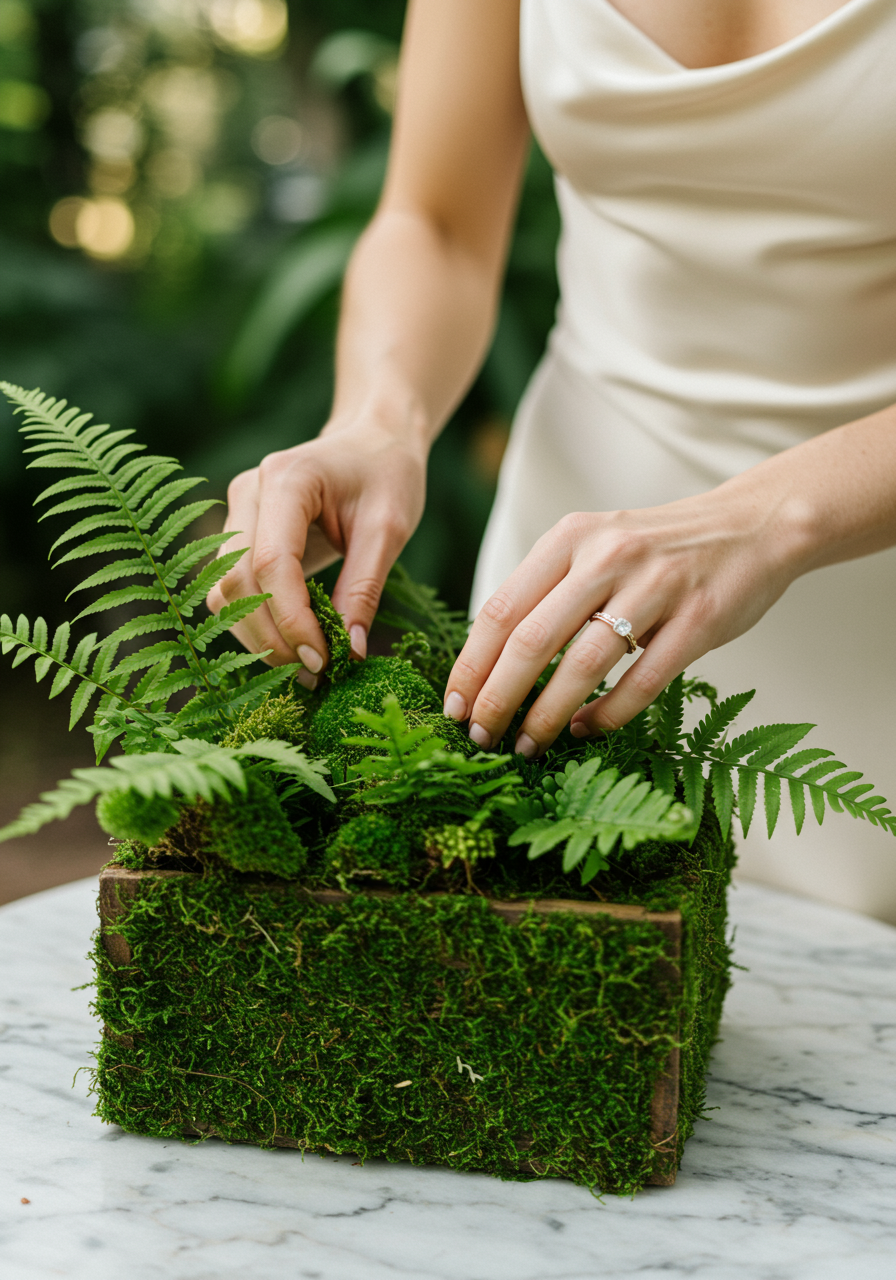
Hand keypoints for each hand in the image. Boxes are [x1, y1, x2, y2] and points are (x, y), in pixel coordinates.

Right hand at [206, 416, 426, 682]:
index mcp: (286, 479)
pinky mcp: (238, 535)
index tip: (324, 659)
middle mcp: (248, 492)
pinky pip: (231, 590)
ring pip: (224, 591)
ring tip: (307, 665)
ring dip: (259, 635)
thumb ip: (365, 588)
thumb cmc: (386, 475)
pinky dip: (255, 623)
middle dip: (273, 635)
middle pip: (238, 580)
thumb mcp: (389, 529)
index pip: (271, 561)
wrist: (372, 442)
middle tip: (318, 671)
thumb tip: (350, 652)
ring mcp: (236, 513)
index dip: (292, 619)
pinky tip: (291, 644)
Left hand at [443, 482, 807, 754]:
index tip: (453, 707)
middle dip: (498, 698)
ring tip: (528, 746)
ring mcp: (656, 586)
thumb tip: (489, 662)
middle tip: (481, 738)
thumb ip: (548, 590)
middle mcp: (607, 555)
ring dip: (548, 715)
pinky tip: (586, 731)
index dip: (471, 665)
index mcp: (570, 537)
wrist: (753, 526)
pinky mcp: (699, 619)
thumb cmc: (659, 551)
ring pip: (583, 665)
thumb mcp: (594, 547)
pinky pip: (643, 680)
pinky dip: (608, 714)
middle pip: (532, 640)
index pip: (501, 609)